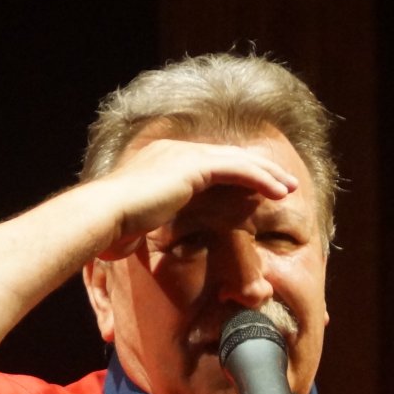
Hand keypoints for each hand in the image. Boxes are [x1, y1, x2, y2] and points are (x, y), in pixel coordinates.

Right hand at [92, 139, 299, 259]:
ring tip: (289, 188)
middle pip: (226, 157)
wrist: (103, 215)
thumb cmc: (109, 227)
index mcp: (160, 160)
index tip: (252, 190)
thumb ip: (138, 227)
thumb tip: (128, 244)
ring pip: (237, 160)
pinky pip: (237, 170)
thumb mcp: (129, 225)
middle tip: (281, 184)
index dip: (233, 175)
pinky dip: (261, 179)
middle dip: (257, 170)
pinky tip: (279, 192)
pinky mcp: (194, 165)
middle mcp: (173, 150)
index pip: (206, 163)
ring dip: (267, 174)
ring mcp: (184, 154)